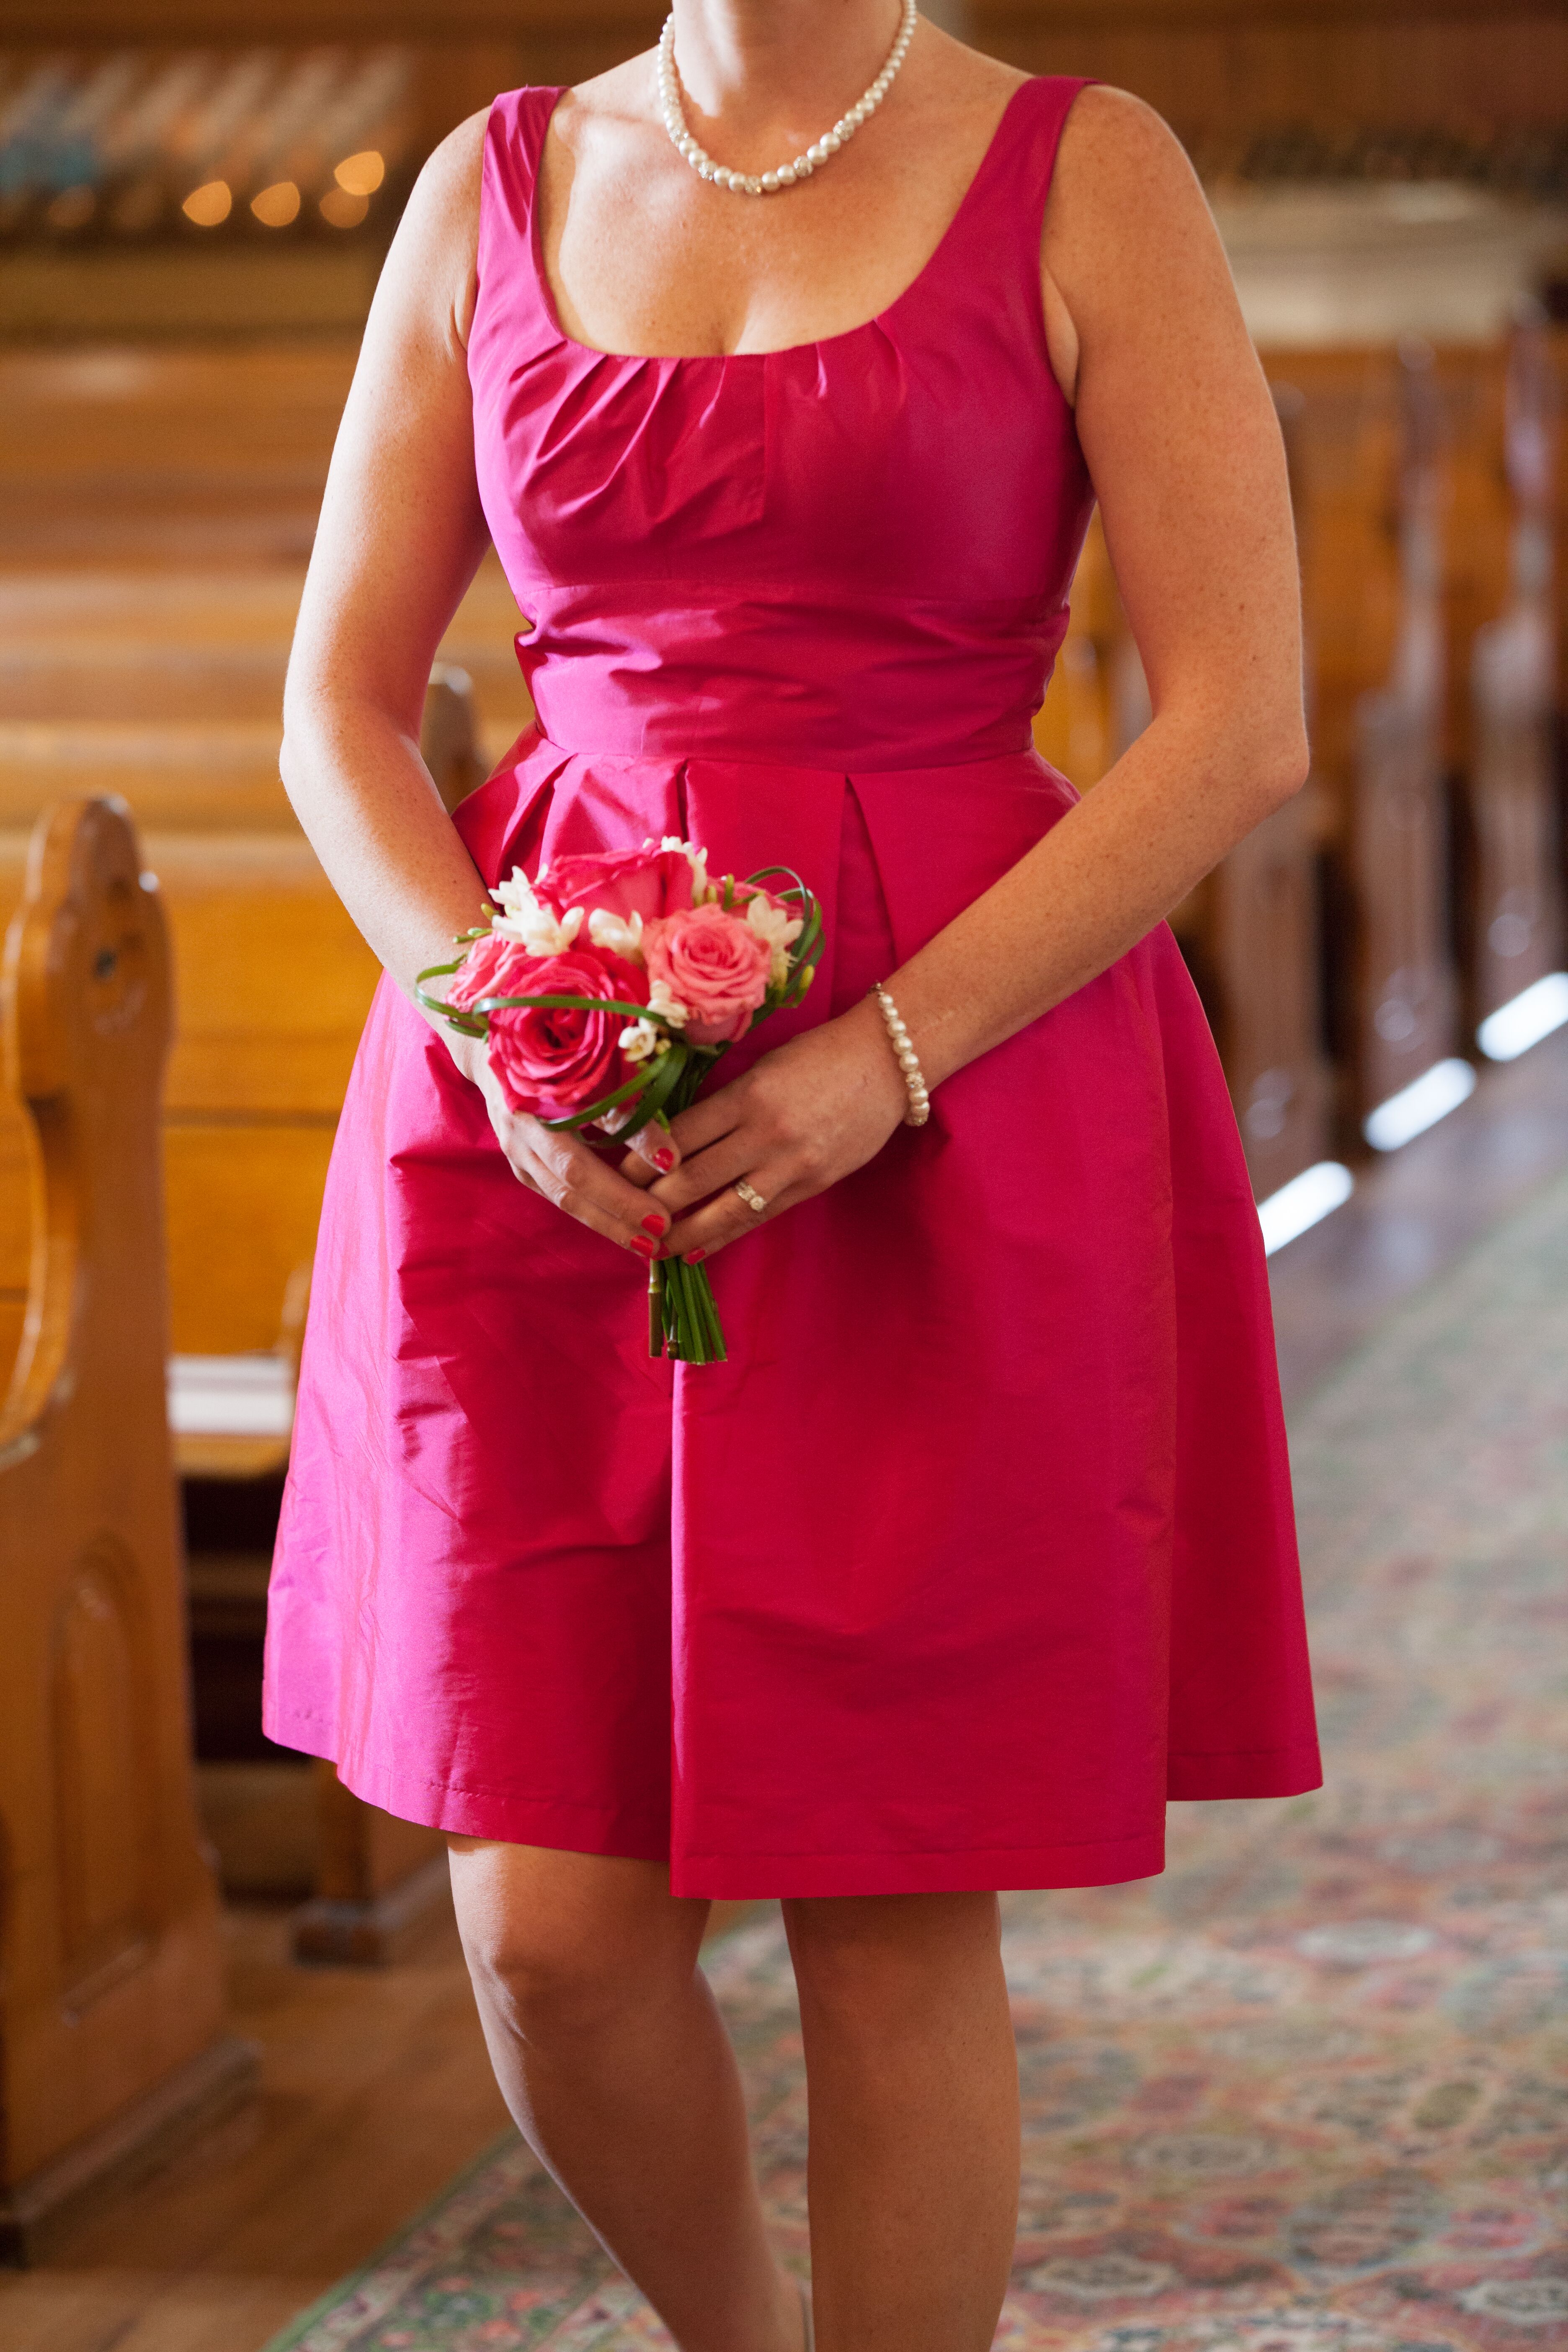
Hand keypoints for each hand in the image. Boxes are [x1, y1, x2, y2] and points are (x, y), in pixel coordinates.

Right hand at [445, 1030, 683, 1261]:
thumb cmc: (555, 1051)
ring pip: (564, 1197)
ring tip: (649, 1246)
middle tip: (664, 1228)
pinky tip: (623, 1232)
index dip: (636, 1137)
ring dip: (608, 1224)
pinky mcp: (522, 1169)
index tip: (674, 1161)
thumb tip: (671, 1152)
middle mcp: (524, 1127)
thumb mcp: (591, 1063)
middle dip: (621, 1205)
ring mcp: (518, 1153)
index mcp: (542, 1089)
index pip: (599, 1115)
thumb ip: (628, 1099)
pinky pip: (559, 1199)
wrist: (493, 1054)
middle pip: (574, 1176)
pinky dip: (594, 1217)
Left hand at [646, 996, 909, 1261]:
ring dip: (684, 1234)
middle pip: (695, 1177)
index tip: (617, 1174)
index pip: (680, 1135)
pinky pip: (760, 1217)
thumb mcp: (763, 1067)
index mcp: (748, 1094)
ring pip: (726, 1209)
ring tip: (653, 1248)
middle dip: (652, 1203)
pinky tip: (697, 1251)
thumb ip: (724, 1103)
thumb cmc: (819, 1055)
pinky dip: (725, 1236)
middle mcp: (767, 1133)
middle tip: (622, 1216)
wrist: (888, 1062)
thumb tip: (675, 1140)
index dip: (643, 1160)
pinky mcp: (812, 1185)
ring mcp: (792, 1164)